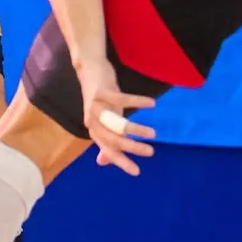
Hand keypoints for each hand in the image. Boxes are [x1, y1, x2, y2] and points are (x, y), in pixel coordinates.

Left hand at [78, 58, 155, 175]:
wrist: (89, 69)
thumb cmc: (100, 98)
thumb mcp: (104, 121)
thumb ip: (105, 140)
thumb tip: (102, 162)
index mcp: (95, 131)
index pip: (109, 150)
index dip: (122, 162)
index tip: (137, 172)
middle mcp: (93, 121)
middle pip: (113, 139)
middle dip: (132, 148)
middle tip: (150, 152)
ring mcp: (96, 107)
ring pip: (117, 123)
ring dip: (136, 129)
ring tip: (153, 134)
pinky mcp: (101, 92)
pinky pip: (122, 100)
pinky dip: (138, 102)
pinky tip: (152, 104)